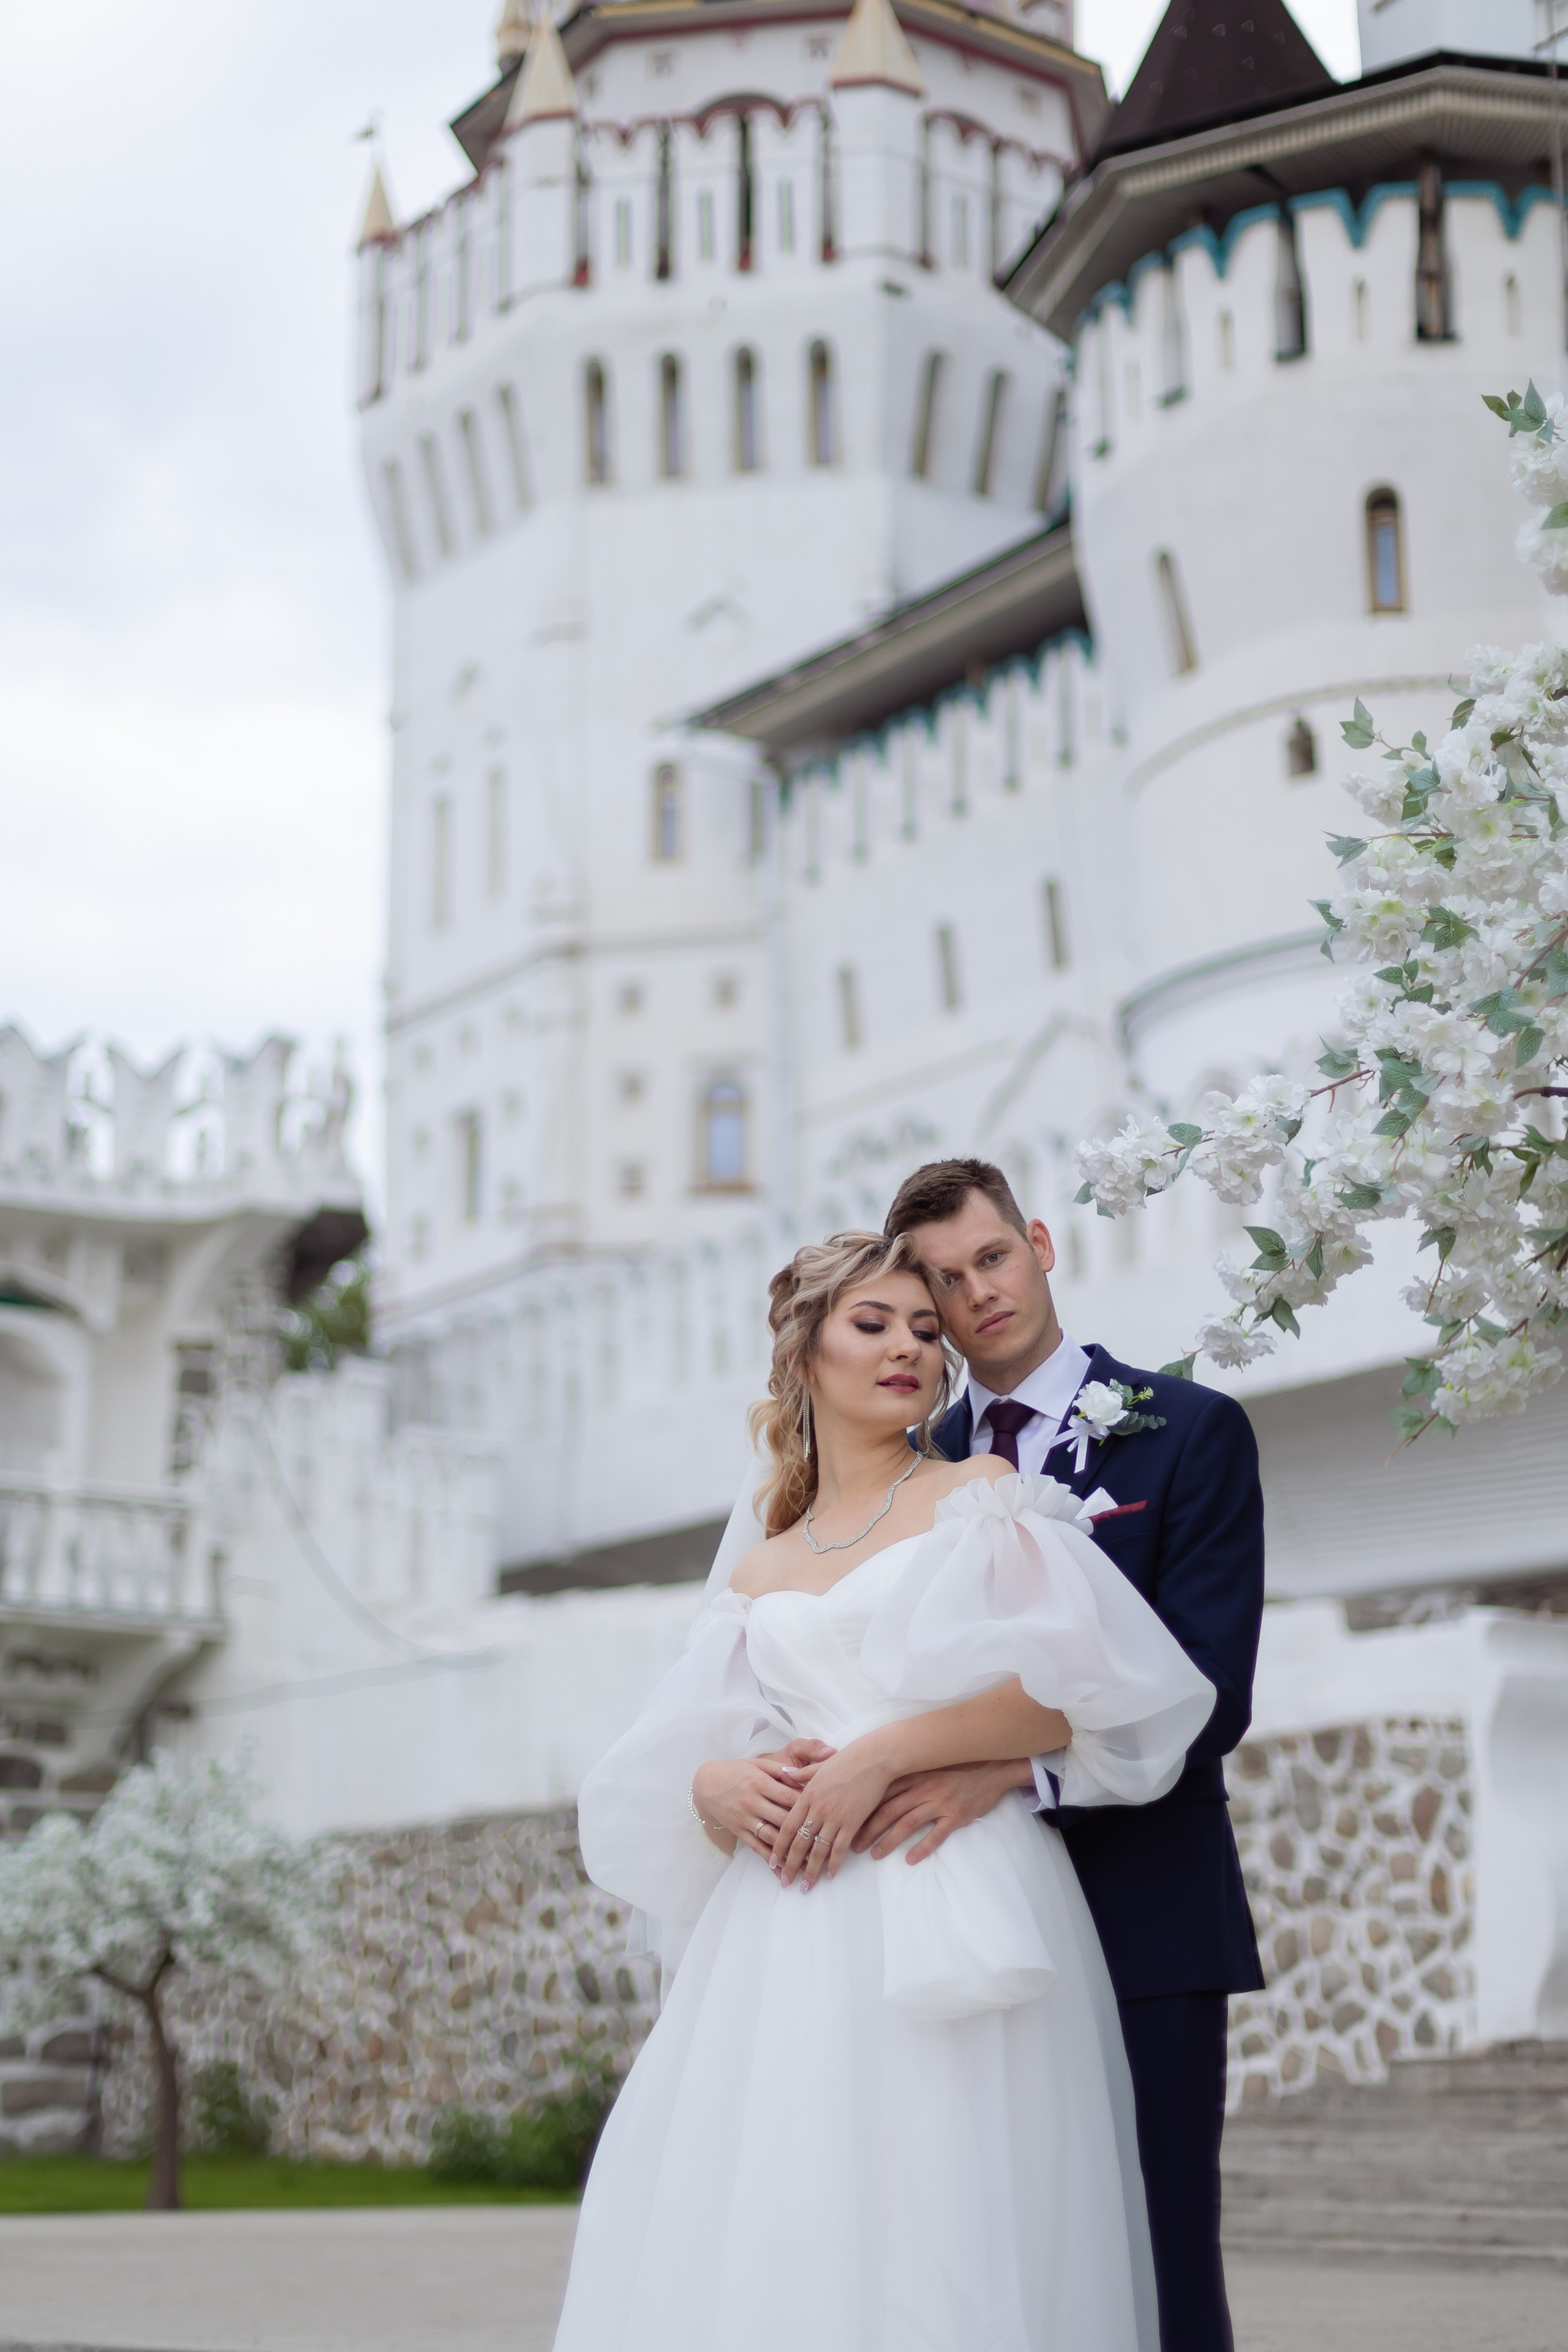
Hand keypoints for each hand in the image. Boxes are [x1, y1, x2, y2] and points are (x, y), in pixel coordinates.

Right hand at [692, 1741, 835, 1861]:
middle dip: (805, 1832)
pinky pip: (757, 1848)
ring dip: (791, 1852)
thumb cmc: (735, 1771)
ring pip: (772, 1838)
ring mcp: (745, 1818)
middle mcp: (753, 1802)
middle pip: (784, 1819)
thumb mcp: (756, 1764)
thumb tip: (802, 1775)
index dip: (808, 1806)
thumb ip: (779, 1770)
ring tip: (811, 1863)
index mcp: (760, 1782)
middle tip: (826, 1843)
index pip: (789, 1797)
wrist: (705, 1783)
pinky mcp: (739, 1831)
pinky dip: (771, 1861)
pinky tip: (783, 1871)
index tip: (826, 1814)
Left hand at [770, 1733, 900, 1889]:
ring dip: (810, 1871)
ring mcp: (835, 1817)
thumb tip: (784, 1773)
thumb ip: (801, 1774)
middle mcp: (817, 1808)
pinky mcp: (852, 1822)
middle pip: (799, 1843)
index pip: (787, 1826)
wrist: (874, 1759)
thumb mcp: (820, 1765)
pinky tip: (829, 1876)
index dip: (778, 1846)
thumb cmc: (848, 1759)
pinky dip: (833, 1864)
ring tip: (804, 1887)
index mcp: (807, 1794)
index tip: (772, 1861)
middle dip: (789, 1865)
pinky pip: (839, 1848)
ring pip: (818, 1850)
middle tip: (784, 1882)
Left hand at [852, 1758, 1035, 1864]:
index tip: (849, 1823)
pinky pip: (936, 1835)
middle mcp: (924, 1787)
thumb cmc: (959, 1766)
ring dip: (889, 1841)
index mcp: (915, 1774)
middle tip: (855, 1846)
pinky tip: (910, 1859)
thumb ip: (909, 1773)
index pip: (882, 1794)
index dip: (864, 1810)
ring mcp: (940, 1802)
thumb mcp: (931, 1764)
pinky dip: (922, 1848)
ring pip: (907, 1824)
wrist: (993, 1768)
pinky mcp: (957, 1815)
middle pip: (889, 1811)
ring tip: (875, 1855)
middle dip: (869, 1830)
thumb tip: (880, 1783)